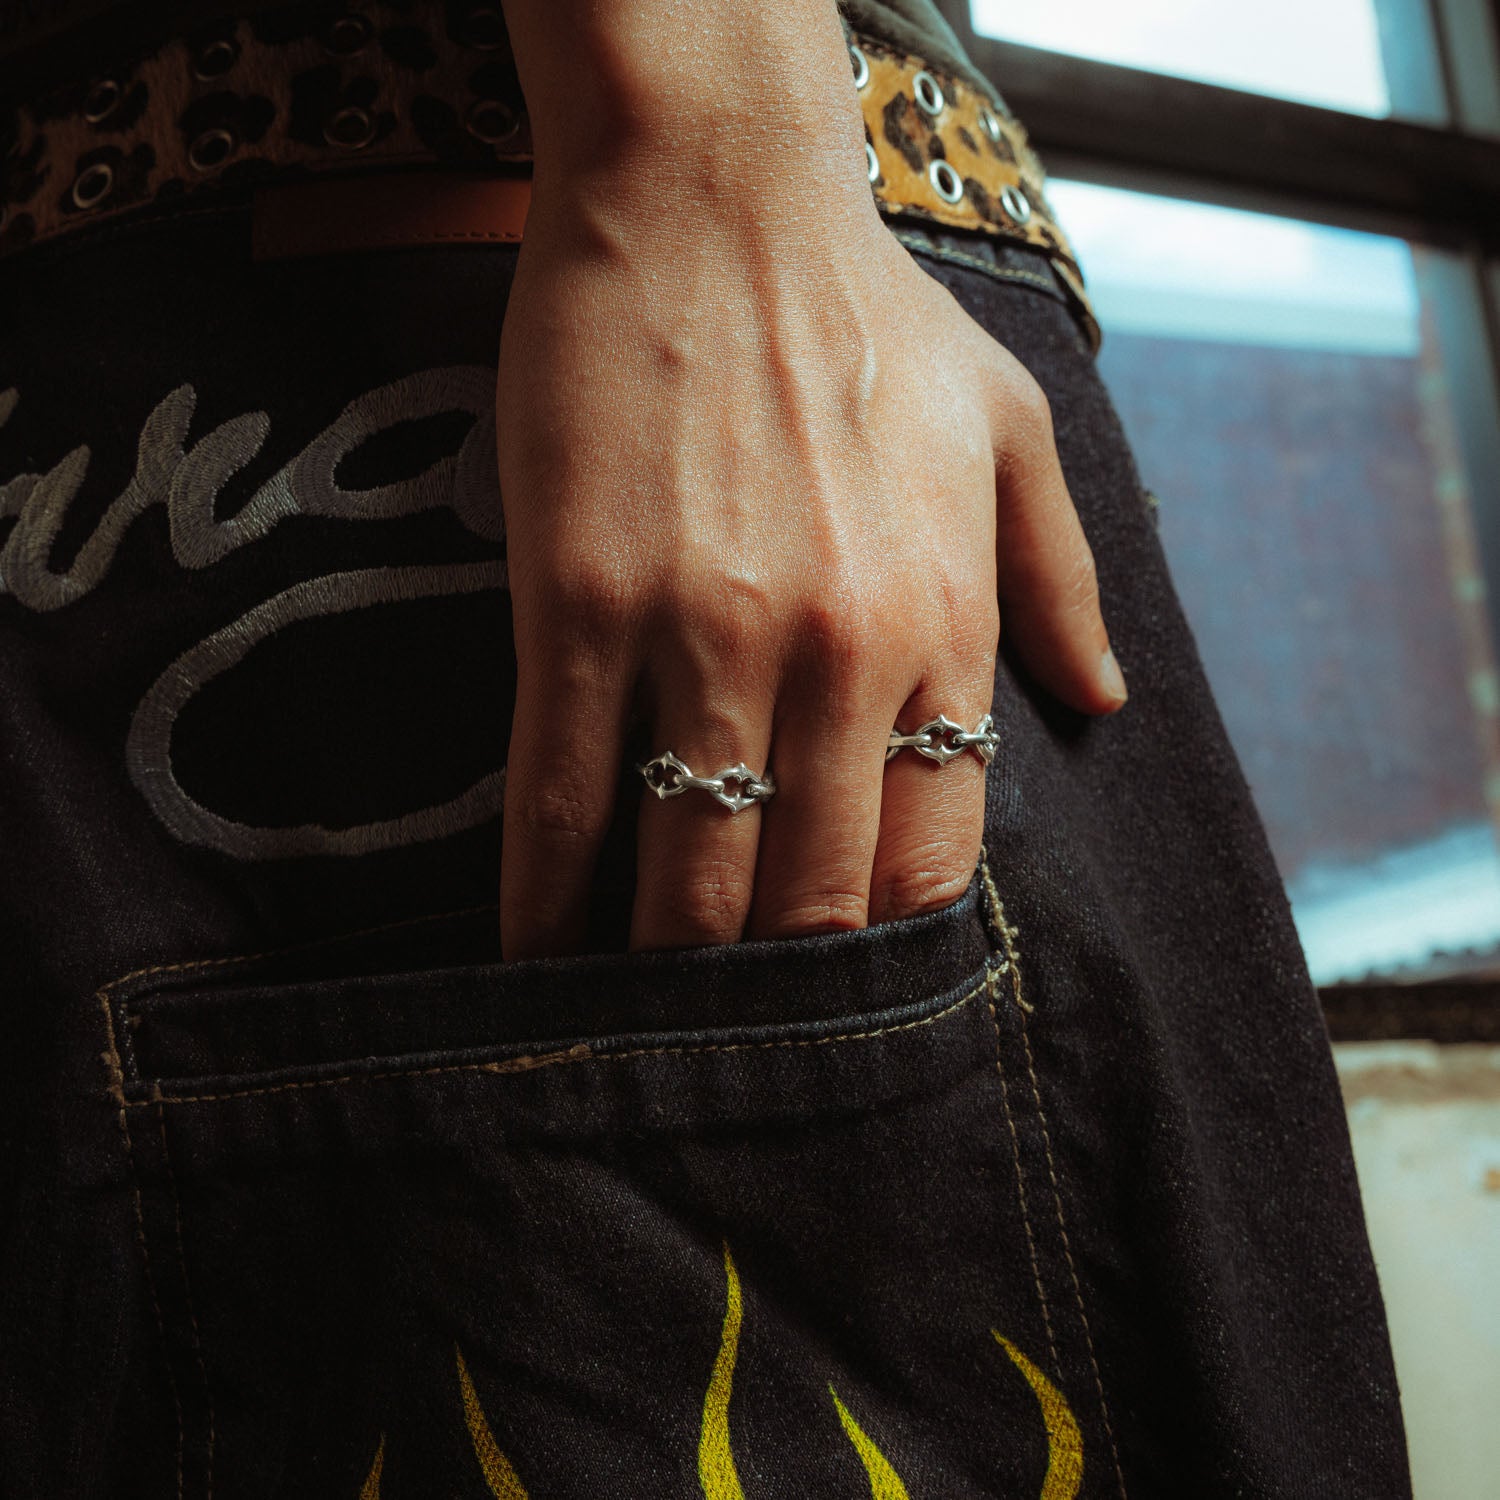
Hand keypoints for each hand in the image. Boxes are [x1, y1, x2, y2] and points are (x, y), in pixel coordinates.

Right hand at [497, 0, 1124, 956]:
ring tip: (638, 1019)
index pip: (931, 859)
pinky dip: (542, 897)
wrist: (710, 194)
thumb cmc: (861, 311)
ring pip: (686, 869)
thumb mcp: (1010, 425)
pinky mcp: (582, 605)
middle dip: (773, 986)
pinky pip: (559, 793)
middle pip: (810, 892)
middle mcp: (837, 653)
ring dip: (661, 969)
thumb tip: (1102, 704)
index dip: (883, 949)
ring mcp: (702, 636)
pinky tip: (529, 953)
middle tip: (737, 1036)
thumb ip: (1067, 580)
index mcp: (944, 624)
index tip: (842, 990)